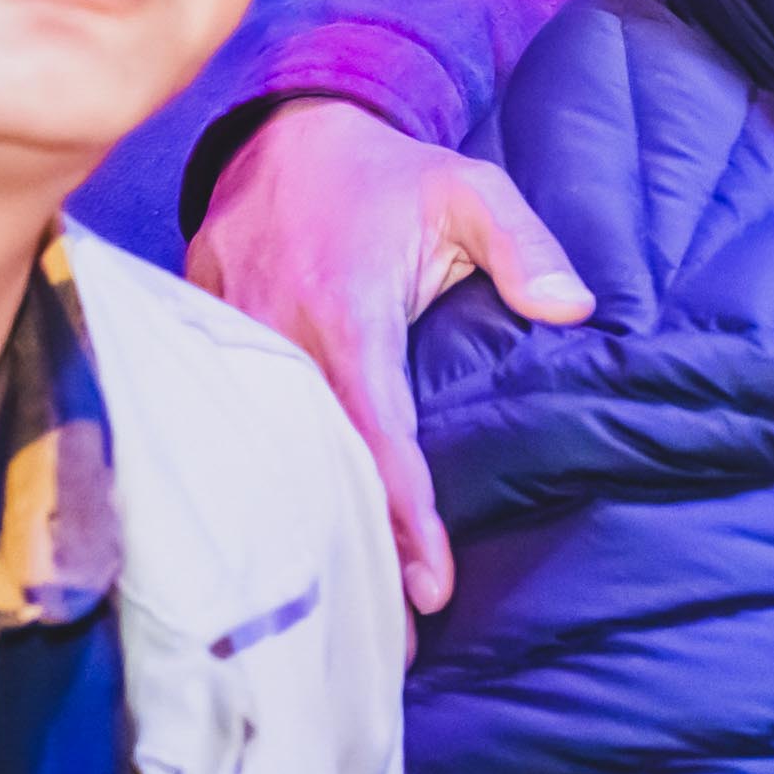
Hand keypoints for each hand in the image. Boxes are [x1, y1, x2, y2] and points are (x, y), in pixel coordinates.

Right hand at [191, 101, 593, 623]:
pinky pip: (220, 423)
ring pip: (259, 454)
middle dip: (350, 551)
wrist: (284, 129)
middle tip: (390, 643)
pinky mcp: (200, 338)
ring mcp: (230, 337)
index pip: (375, 429)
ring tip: (337, 620)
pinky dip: (246, 484)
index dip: (400, 510)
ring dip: (296, 530)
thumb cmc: (388, 174)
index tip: (428, 584)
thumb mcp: (471, 188)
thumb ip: (524, 246)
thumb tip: (573, 307)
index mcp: (347, 308)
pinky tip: (271, 549)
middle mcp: (278, 331)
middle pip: (312, 463)